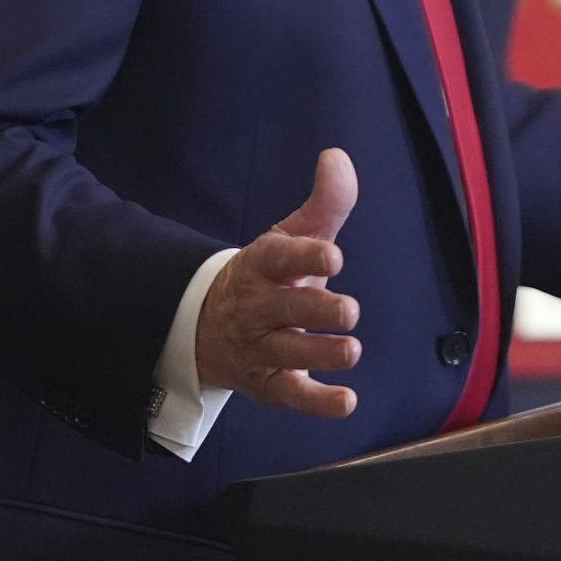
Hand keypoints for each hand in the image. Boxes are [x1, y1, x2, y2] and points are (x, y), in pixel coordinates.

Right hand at [195, 148, 363, 417]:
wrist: (210, 325)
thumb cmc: (268, 277)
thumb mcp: (291, 237)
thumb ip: (323, 202)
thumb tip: (338, 157)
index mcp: (263, 265)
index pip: (279, 258)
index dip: (305, 256)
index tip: (333, 256)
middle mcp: (258, 307)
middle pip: (285, 310)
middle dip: (316, 311)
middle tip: (349, 310)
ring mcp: (261, 348)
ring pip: (287, 353)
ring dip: (320, 353)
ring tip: (350, 350)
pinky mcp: (268, 384)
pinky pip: (291, 395)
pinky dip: (318, 403)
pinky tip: (346, 401)